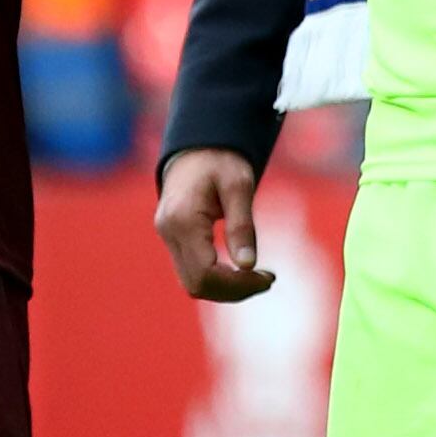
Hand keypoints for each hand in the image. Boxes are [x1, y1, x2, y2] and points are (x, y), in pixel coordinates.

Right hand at [154, 148, 272, 301]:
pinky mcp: (173, 239)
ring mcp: (167, 237)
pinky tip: (240, 269)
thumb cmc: (221, 159)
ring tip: (257, 276)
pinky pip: (192, 271)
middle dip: (233, 290)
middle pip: (197, 285)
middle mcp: (169, 232)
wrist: (196, 145)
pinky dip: (217, 278)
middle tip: (266, 279)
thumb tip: (248, 266)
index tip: (267, 277)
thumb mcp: (239, 185)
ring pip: (192, 283)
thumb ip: (242, 226)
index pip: (206, 273)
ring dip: (225, 288)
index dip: (238, 285)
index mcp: (183, 220)